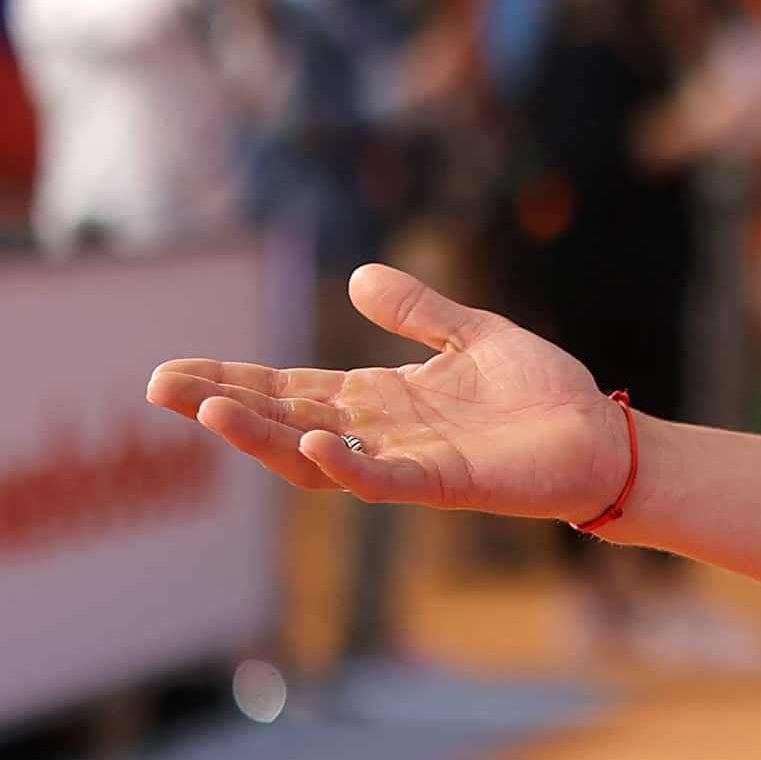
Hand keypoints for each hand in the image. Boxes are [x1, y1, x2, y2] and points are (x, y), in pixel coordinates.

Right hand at [146, 263, 632, 517]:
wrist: (602, 437)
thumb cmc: (540, 394)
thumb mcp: (473, 335)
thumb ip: (418, 311)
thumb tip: (358, 277)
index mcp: (381, 399)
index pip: (291, 388)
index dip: (234, 379)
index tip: (173, 371)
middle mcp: (381, 433)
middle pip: (285, 420)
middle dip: (224, 405)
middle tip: (159, 388)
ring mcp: (408, 461)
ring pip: (318, 455)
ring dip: (266, 435)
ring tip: (213, 411)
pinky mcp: (446, 482)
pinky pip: (385, 479)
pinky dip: (348, 464)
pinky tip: (315, 441)